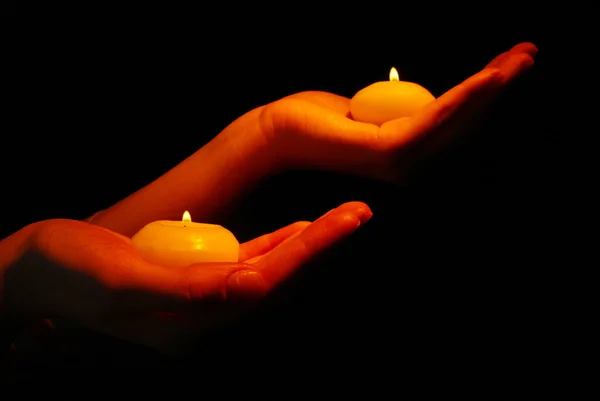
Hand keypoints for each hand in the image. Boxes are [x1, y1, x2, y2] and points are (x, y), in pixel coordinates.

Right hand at [1, 202, 371, 353]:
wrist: (36, 269)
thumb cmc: (70, 273)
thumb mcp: (121, 283)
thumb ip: (187, 292)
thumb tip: (250, 289)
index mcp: (193, 322)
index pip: (266, 285)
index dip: (309, 251)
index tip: (347, 220)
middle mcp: (206, 317)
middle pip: (278, 278)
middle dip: (321, 245)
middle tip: (360, 211)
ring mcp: (203, 300)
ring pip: (270, 269)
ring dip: (307, 243)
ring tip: (343, 217)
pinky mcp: (195, 281)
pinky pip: (246, 263)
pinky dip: (277, 245)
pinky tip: (299, 231)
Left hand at [262, 42, 536, 182]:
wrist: (278, 130)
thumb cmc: (316, 118)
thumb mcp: (368, 109)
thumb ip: (399, 112)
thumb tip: (420, 101)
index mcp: (406, 154)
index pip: (454, 122)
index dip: (483, 94)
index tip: (507, 63)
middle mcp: (410, 166)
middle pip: (464, 122)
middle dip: (498, 86)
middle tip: (528, 53)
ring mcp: (401, 163)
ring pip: (457, 120)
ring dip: (492, 87)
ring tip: (521, 59)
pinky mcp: (389, 152)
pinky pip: (435, 118)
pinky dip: (465, 96)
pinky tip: (489, 76)